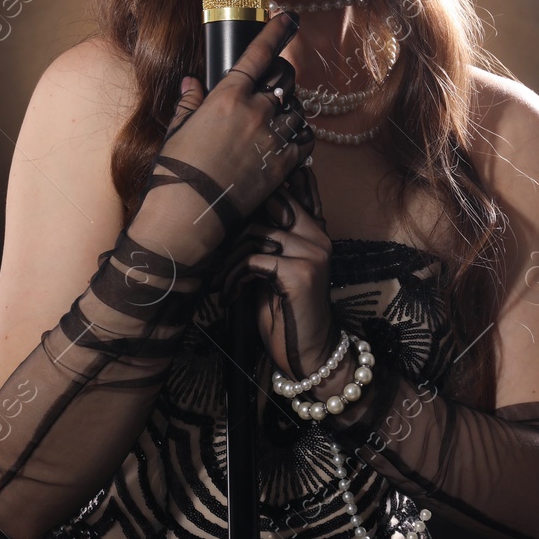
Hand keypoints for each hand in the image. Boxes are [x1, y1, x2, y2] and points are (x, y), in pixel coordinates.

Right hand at [125, 12, 314, 270]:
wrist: (187, 216)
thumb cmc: (174, 172)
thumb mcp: (177, 131)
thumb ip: (189, 103)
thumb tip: (192, 82)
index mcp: (227, 97)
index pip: (258, 53)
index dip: (277, 31)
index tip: (290, 17)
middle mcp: (256, 112)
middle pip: (285, 80)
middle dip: (283, 77)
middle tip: (276, 84)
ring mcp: (273, 139)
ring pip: (297, 110)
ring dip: (290, 110)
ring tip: (278, 119)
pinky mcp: (284, 165)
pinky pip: (306, 140)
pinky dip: (301, 136)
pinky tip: (290, 140)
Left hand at [221, 167, 337, 381]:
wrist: (308, 352)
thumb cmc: (286, 312)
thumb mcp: (275, 269)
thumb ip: (267, 241)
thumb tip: (235, 213)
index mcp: (316, 232)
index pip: (296, 190)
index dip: (269, 185)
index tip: (241, 189)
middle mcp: (319, 236)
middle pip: (270, 204)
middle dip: (237, 227)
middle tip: (219, 252)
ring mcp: (312, 253)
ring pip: (256, 236)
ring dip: (230, 262)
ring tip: (223, 283)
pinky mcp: (300, 273)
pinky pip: (253, 261)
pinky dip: (234, 278)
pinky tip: (230, 296)